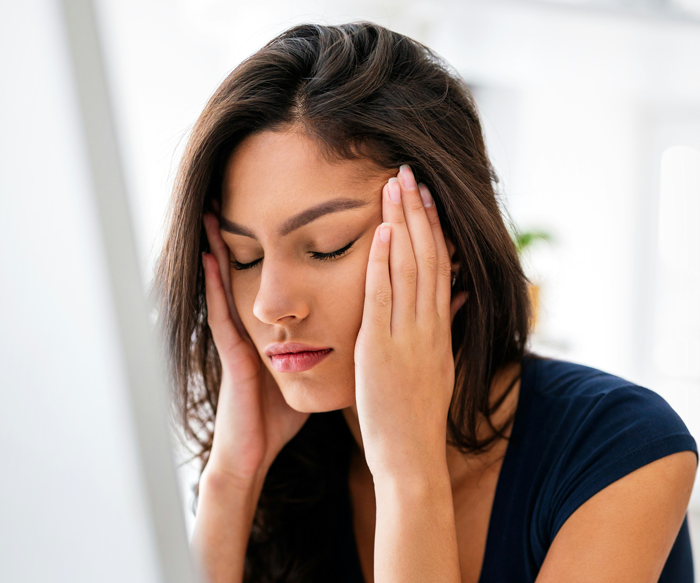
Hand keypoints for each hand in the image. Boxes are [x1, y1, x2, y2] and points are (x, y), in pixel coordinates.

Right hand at [201, 211, 309, 485]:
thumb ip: (325, 352)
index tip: (296, 215)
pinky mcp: (231, 349)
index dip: (288, 249)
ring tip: (218, 210)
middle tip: (250, 198)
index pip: (284, 278)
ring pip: (232, 280)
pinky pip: (220, 309)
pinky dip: (212, 281)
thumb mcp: (306, 374)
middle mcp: (255, 324)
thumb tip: (356, 335)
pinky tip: (208, 254)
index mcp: (277, 328)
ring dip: (224, 247)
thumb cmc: (280, 414)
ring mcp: (240, 334)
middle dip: (254, 236)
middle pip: (257, 271)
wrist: (257, 449)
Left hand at [354, 165, 466, 480]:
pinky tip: (378, 232)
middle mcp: (428, 326)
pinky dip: (381, 263)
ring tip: (394, 185)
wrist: (411, 457)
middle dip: (418, 212)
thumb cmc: (416, 415)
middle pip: (428, 257)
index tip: (425, 195)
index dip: (433, 227)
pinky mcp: (380, 349)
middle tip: (409, 172)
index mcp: (439, 328)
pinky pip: (382, 299)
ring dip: (401, 224)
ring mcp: (407, 336)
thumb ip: (442, 327)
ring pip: (409, 269)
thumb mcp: (437, 365)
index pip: (439, 266)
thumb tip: (454, 296)